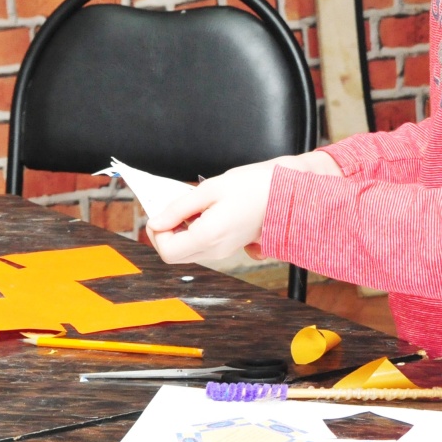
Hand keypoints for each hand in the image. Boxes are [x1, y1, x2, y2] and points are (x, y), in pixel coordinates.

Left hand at [145, 151, 342, 264]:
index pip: (167, 252)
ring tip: (189, 206)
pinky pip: (200, 246)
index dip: (157, 232)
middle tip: (171, 208)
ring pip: (185, 252)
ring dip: (178, 231)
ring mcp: (223, 251)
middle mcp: (216, 250)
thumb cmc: (252, 186)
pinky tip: (201, 212)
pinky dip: (191, 232)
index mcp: (209, 236)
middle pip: (173, 256)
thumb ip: (179, 208)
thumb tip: (156, 223)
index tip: (161, 212)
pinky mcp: (228, 247)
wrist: (285, 193)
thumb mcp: (209, 189)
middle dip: (165, 233)